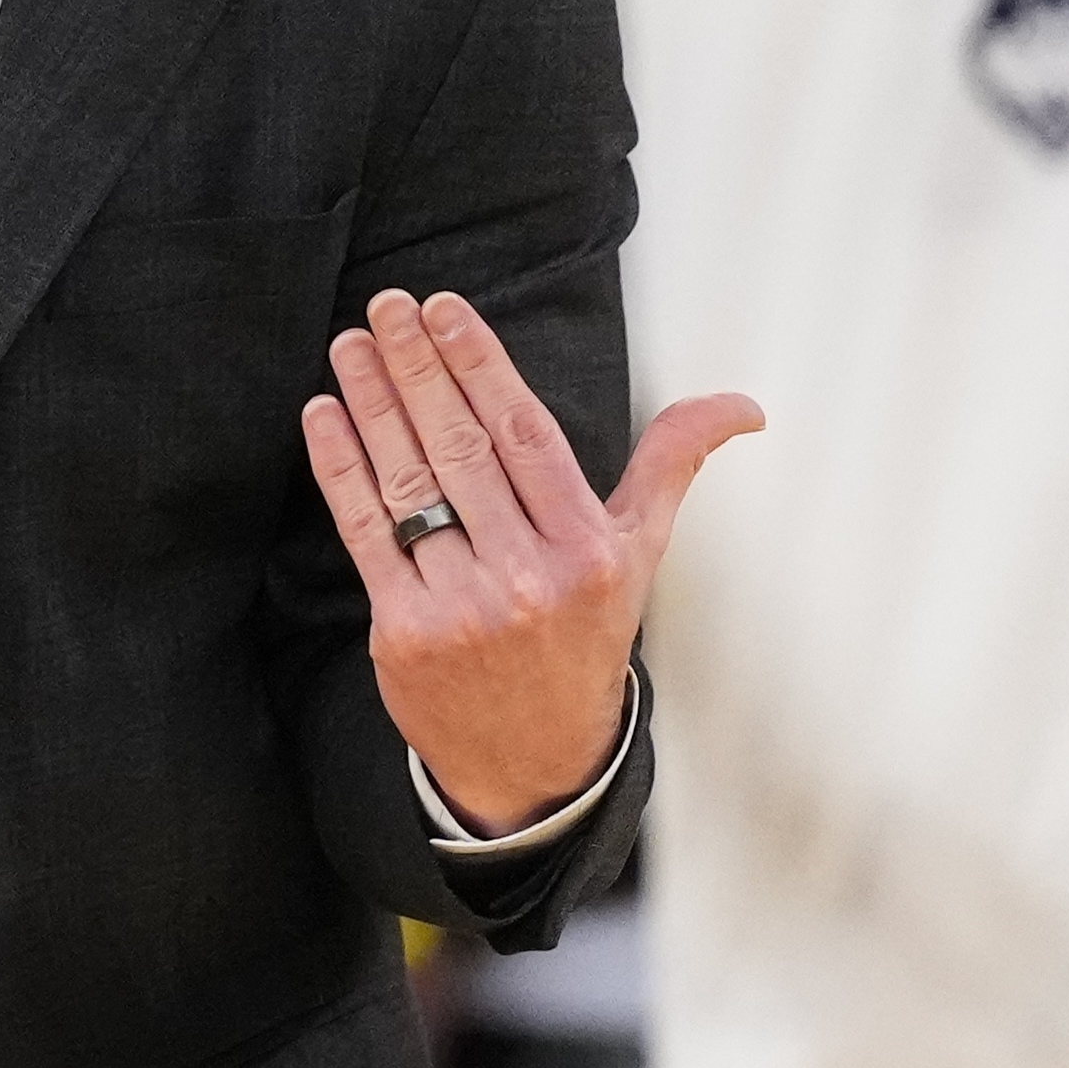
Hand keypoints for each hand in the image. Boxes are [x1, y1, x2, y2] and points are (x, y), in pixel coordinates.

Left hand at [301, 288, 759, 830]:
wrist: (536, 760)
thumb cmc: (584, 638)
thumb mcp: (639, 554)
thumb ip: (673, 466)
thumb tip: (743, 407)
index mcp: (584, 548)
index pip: (524, 433)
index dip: (480, 363)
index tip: (443, 309)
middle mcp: (525, 576)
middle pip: (461, 447)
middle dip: (418, 367)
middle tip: (386, 307)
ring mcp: (461, 606)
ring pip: (408, 483)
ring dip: (373, 404)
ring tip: (350, 346)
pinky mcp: (403, 632)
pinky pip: (364, 533)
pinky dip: (340, 468)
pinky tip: (325, 413)